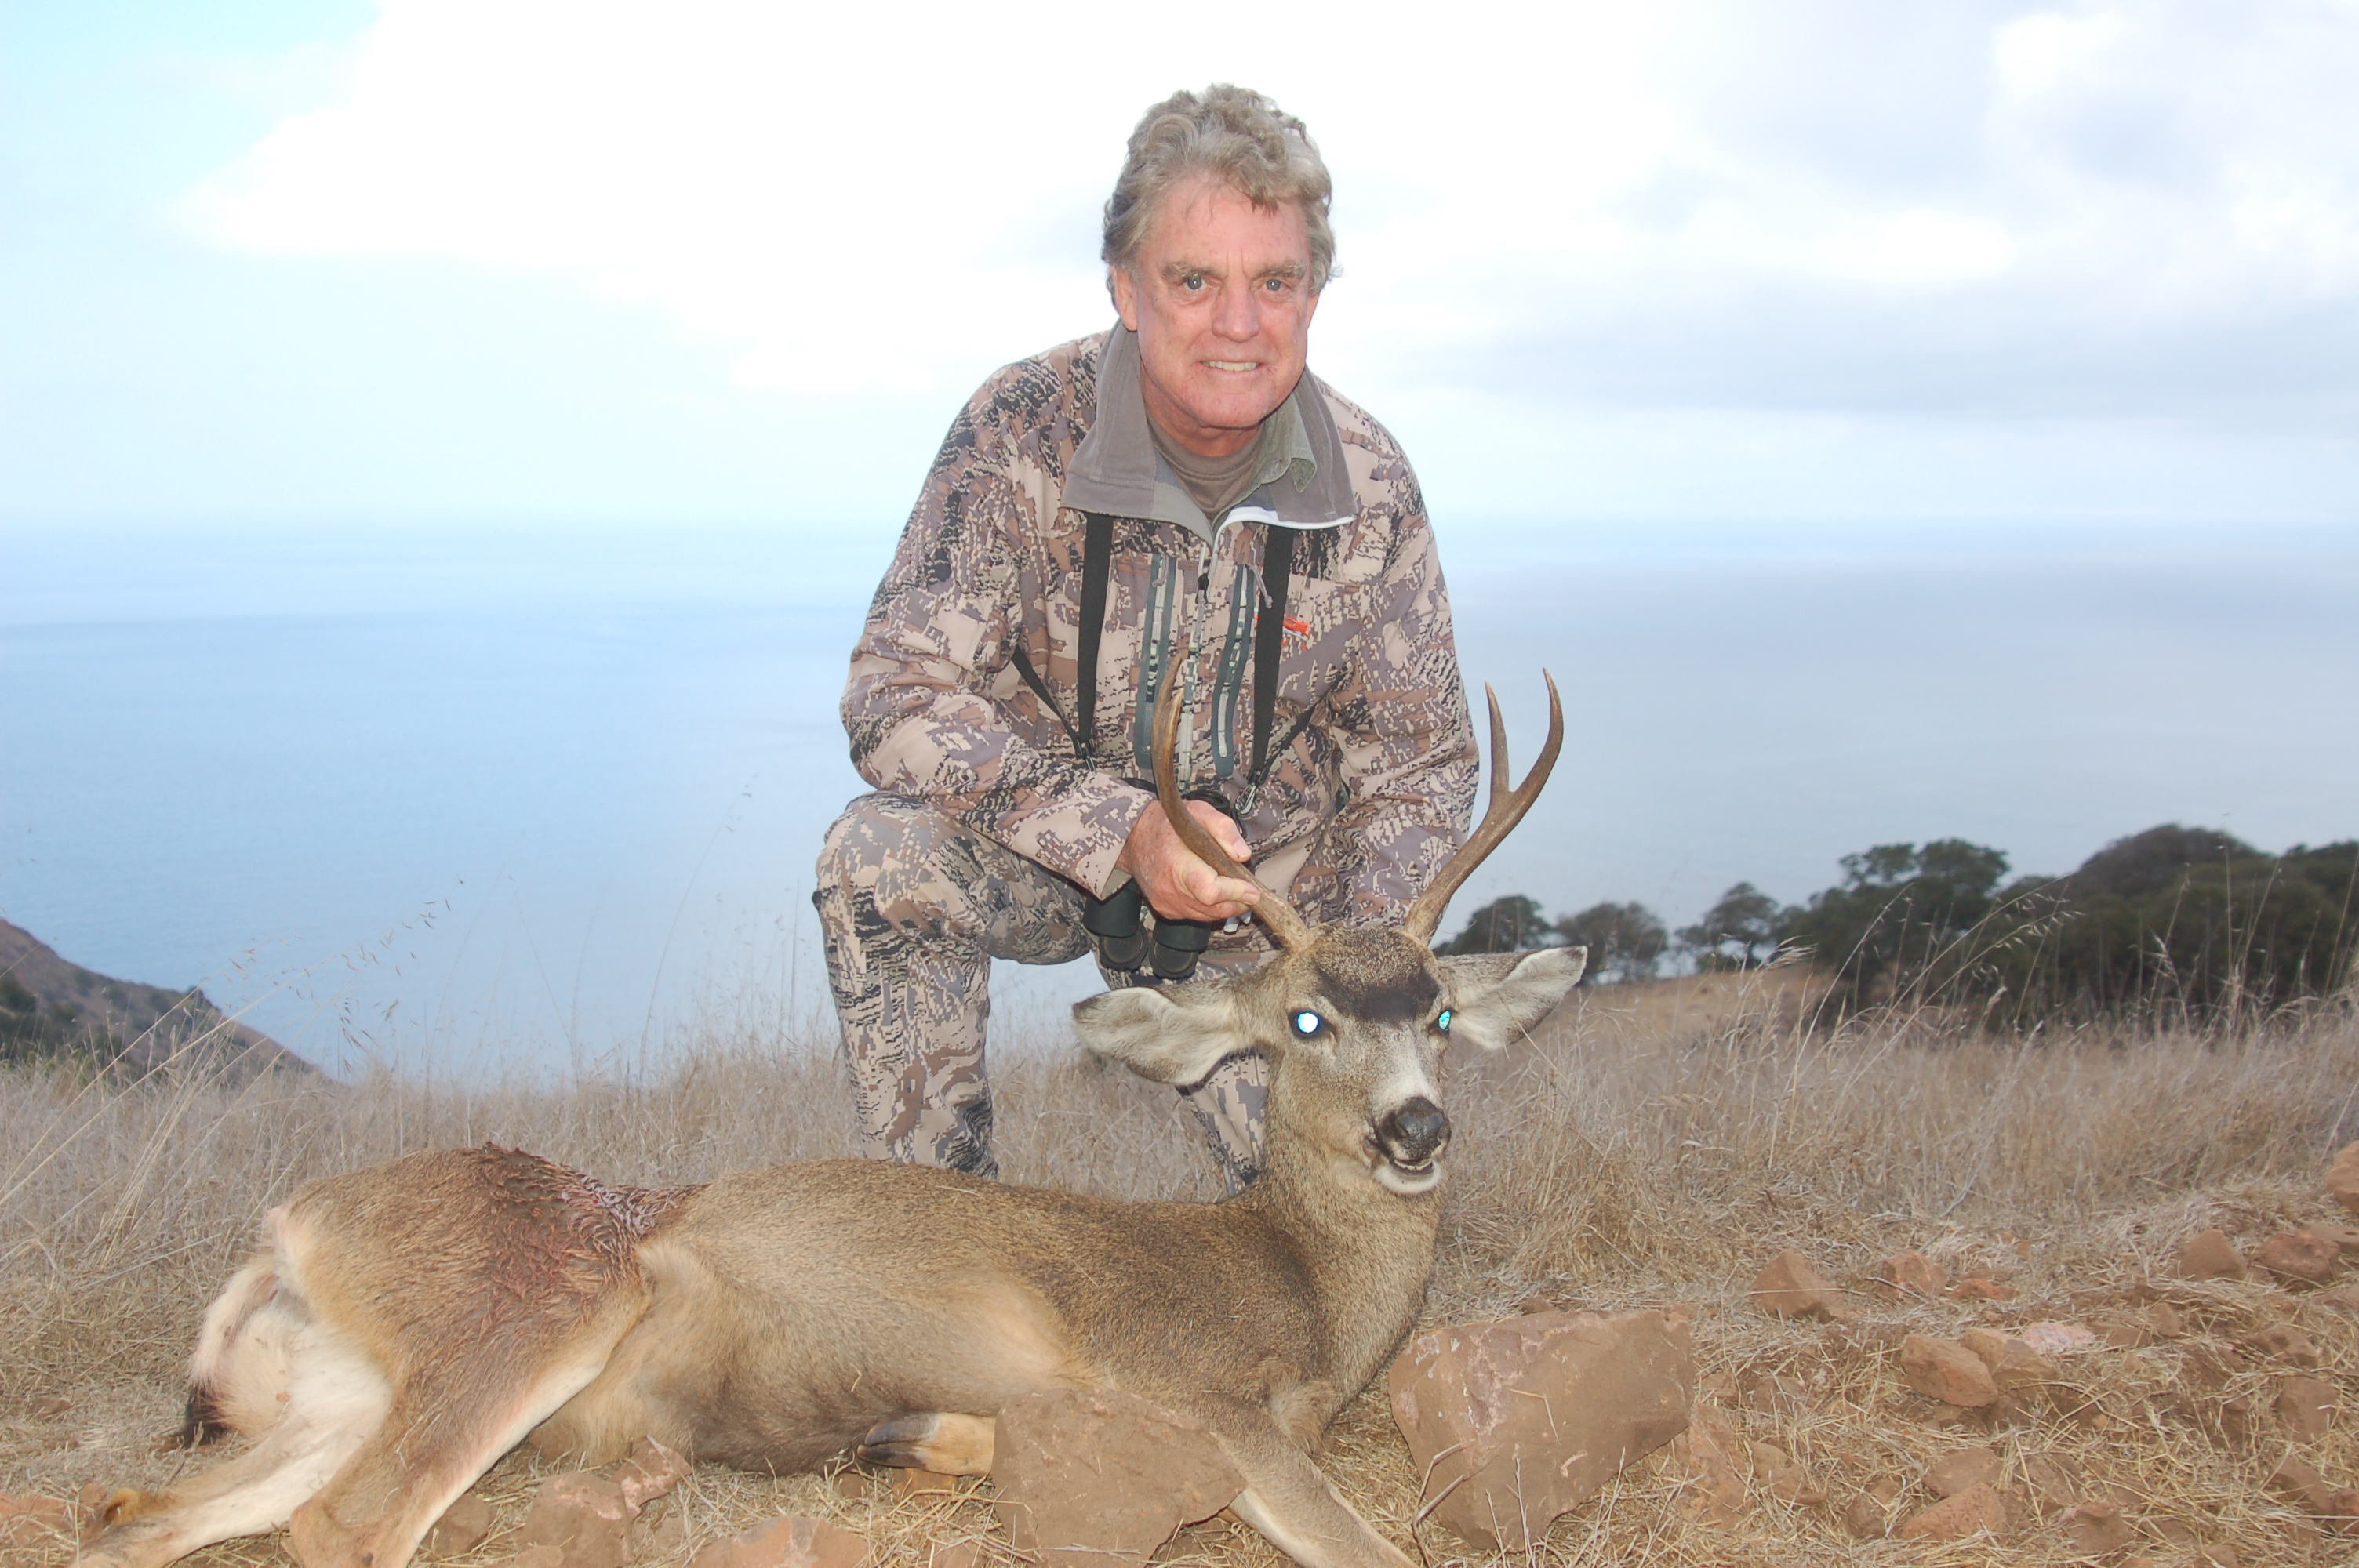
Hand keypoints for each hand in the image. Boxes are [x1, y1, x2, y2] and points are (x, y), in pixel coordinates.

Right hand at [1116, 800, 1259, 922]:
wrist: (1134, 836)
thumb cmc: (1166, 824)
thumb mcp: (1199, 811)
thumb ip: (1223, 829)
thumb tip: (1242, 855)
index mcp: (1177, 863)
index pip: (1210, 891)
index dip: (1235, 893)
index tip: (1252, 890)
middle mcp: (1169, 888)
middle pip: (1213, 909)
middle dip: (1237, 902)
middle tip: (1249, 890)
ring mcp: (1166, 902)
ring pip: (1207, 916)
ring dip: (1226, 907)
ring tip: (1234, 890)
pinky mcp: (1166, 909)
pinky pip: (1196, 916)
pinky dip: (1210, 908)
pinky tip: (1213, 892)